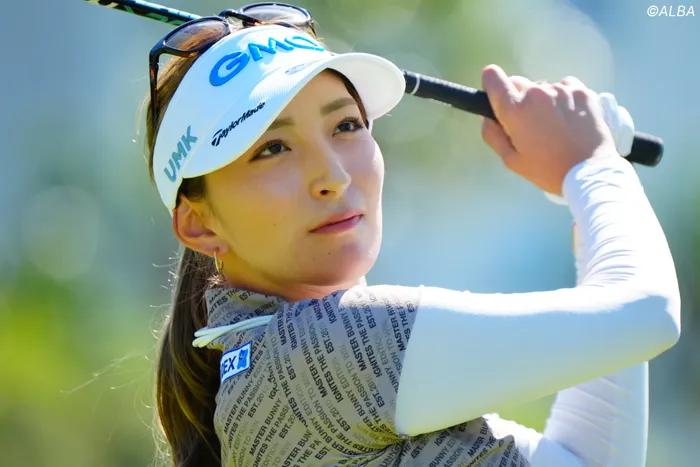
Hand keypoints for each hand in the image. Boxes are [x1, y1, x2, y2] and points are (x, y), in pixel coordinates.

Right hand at [480, 65, 618, 195]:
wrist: (588, 172)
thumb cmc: (546, 170)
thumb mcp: (511, 160)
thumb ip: (492, 135)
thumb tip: (487, 117)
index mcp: (515, 110)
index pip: (493, 77)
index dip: (492, 85)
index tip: (498, 96)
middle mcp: (536, 93)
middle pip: (517, 82)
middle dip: (518, 98)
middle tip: (529, 122)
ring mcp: (561, 90)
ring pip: (542, 87)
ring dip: (543, 100)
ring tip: (554, 124)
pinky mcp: (582, 91)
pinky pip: (564, 86)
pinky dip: (563, 98)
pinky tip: (569, 117)